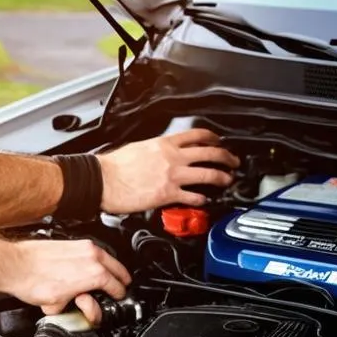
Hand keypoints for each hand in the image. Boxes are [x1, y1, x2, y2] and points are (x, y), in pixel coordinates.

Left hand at [4, 238, 131, 322]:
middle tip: (120, 287)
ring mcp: (83, 247)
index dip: (119, 296)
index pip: (117, 287)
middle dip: (120, 280)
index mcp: (95, 274)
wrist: (15, 265)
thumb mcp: (58, 307)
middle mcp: (92, 257)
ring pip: (107, 257)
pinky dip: (97, 259)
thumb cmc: (33, 283)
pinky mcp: (72, 242)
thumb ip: (73, 308)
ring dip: (111, 268)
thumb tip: (76, 307)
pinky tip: (91, 265)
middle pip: (118, 269)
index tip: (118, 298)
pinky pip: (94, 251)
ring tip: (110, 276)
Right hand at [97, 128, 239, 213]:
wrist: (103, 180)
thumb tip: (162, 153)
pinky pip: (192, 196)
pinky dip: (202, 199)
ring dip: (222, 177)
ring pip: (208, 173)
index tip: (219, 141)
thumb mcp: (139, 147)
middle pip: (209, 152)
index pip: (196, 135)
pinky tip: (205, 200)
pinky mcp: (168, 194)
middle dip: (226, 157)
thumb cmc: (114, 166)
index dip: (213, 137)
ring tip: (227, 180)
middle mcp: (172, 157)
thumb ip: (156, 150)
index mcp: (164, 143)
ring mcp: (172, 175)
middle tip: (233, 161)